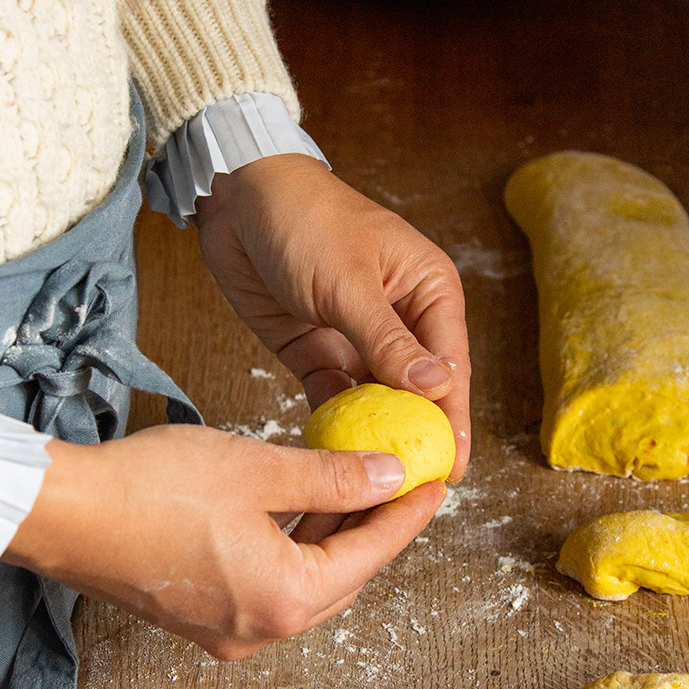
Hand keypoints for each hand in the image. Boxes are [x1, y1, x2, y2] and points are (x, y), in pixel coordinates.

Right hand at [3, 423, 444, 659]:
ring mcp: (225, 630)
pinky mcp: (198, 617)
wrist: (64, 514)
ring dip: (331, 540)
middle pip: (341, 579)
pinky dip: (292, 549)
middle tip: (401, 487)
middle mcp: (259, 629)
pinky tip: (297, 508)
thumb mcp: (258, 469)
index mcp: (284, 598)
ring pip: (304, 583)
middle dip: (374, 532)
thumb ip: (332, 478)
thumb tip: (389, 476)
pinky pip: (268, 586)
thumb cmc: (152, 489)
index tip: (433, 485)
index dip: (405, 516)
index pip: (369, 556)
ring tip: (354, 488)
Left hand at [195, 154, 471, 478]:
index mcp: (428, 291)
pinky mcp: (316, 348)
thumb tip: (438, 388)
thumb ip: (389, 341)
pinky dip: (334, 421)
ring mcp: (357, 336)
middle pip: (417, 391)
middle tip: (412, 492)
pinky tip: (333, 453)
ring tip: (374, 484)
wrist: (237, 197)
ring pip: (376, 398)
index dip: (452, 420)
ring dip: (374, 435)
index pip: (450, 367)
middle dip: (415, 436)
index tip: (450, 471)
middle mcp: (401, 318)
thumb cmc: (306, 218)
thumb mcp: (348, 282)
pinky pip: (333, 394)